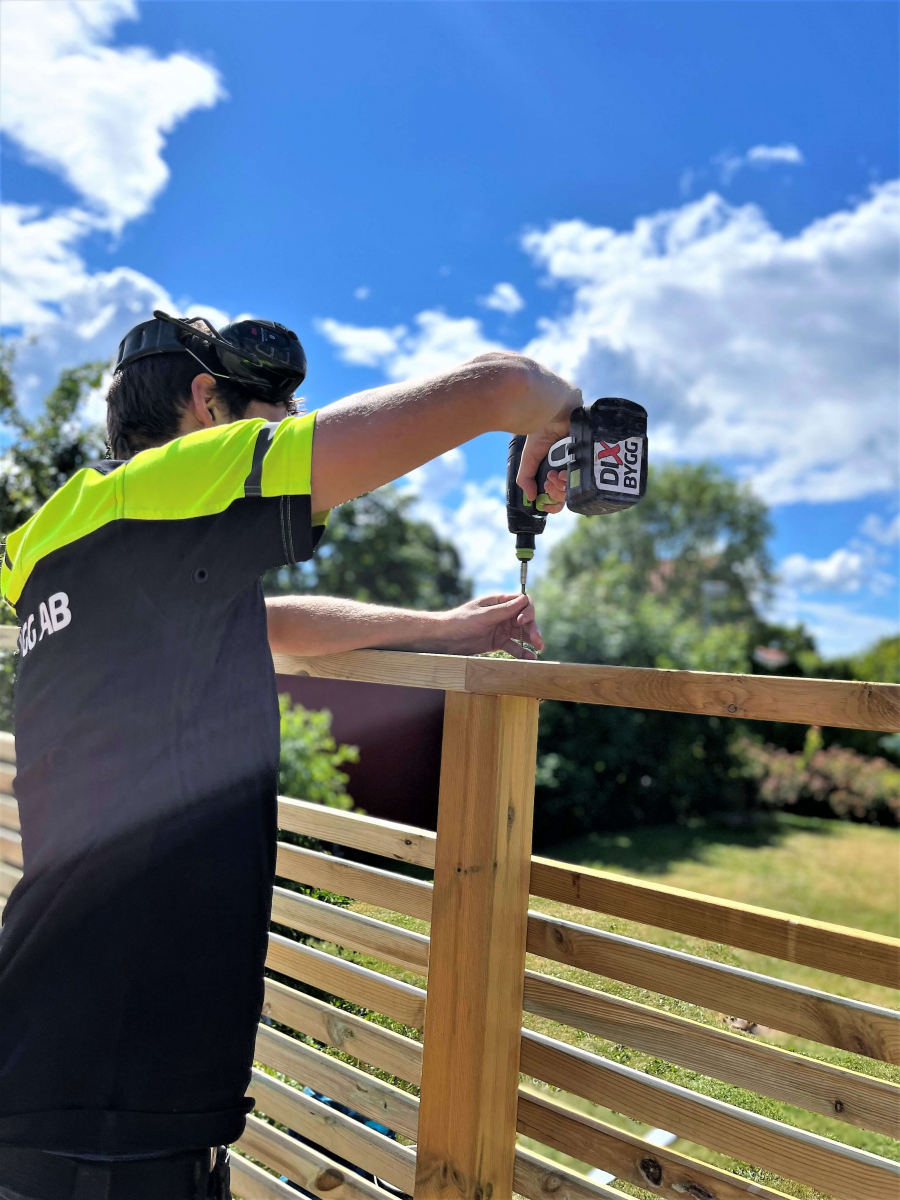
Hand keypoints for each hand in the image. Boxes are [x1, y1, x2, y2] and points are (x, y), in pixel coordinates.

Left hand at [428, 593, 543, 659]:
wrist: (445, 639)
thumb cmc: (461, 621)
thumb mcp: (483, 615)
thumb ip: (504, 610)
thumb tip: (524, 599)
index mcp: (499, 602)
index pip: (522, 602)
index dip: (527, 611)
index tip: (523, 621)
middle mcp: (502, 614)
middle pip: (525, 619)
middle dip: (532, 629)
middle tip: (537, 641)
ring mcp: (501, 629)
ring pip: (521, 634)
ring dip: (530, 640)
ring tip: (538, 650)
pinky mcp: (497, 643)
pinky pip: (513, 647)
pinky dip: (522, 652)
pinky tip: (529, 658)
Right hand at [488, 355, 578, 514]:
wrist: (548, 405)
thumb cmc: (538, 425)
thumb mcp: (529, 455)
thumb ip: (526, 477)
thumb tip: (531, 499)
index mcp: (562, 464)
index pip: (562, 489)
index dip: (554, 497)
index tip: (546, 494)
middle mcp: (575, 462)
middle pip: (571, 490)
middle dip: (558, 492)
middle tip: (551, 481)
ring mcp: (585, 456)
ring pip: (580, 484)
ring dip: (564, 486)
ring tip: (556, 475)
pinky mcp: (594, 448)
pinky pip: (590, 471)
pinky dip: (577, 477)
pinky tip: (566, 471)